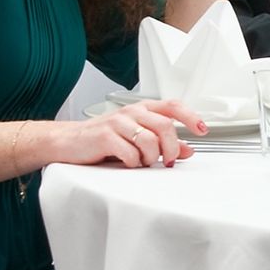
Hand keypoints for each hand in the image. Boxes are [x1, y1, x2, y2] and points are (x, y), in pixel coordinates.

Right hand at [59, 98, 204, 168]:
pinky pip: (131, 153)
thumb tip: (188, 150)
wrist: (67, 141)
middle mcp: (131, 112)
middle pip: (165, 126)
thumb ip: (163, 143)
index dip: (190, 117)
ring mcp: (117, 122)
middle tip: (168, 161)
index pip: (173, 106)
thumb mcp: (136, 139)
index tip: (202, 130)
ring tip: (144, 162)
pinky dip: (134, 163)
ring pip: (150, 140)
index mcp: (142, 109)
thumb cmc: (103, 139)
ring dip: (152, 157)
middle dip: (172, 148)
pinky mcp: (105, 136)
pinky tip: (128, 163)